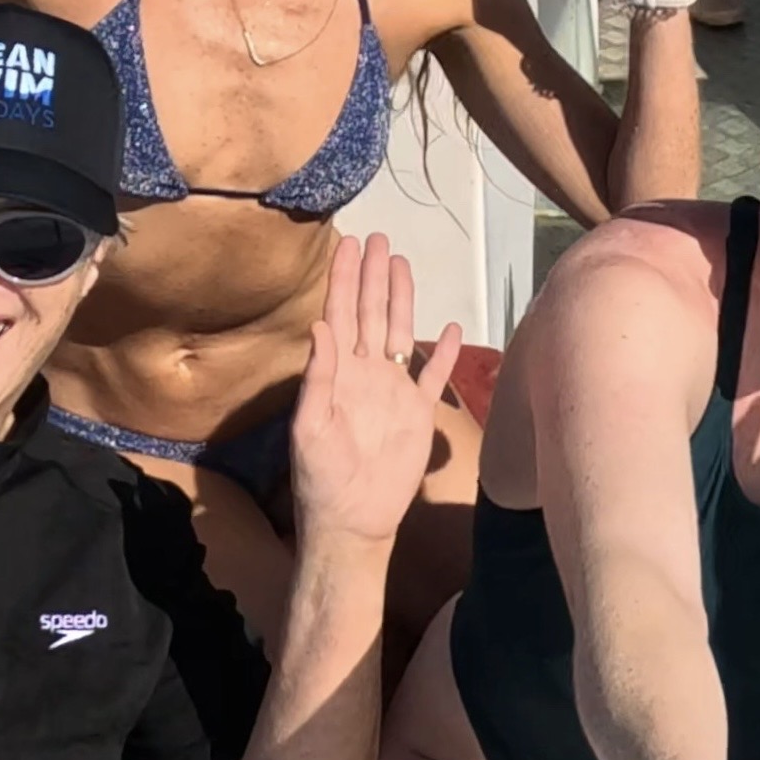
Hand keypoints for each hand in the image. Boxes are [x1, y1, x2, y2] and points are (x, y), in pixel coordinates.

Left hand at [280, 234, 465, 550]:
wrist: (353, 520)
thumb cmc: (321, 478)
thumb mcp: (311, 428)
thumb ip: (318, 378)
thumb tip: (321, 326)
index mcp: (337, 373)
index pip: (340, 315)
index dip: (344, 280)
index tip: (348, 245)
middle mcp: (365, 374)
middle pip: (371, 313)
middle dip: (373, 276)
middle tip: (378, 239)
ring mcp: (393, 391)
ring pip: (399, 333)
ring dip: (401, 299)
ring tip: (402, 265)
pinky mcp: (418, 414)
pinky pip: (433, 375)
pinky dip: (442, 352)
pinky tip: (448, 328)